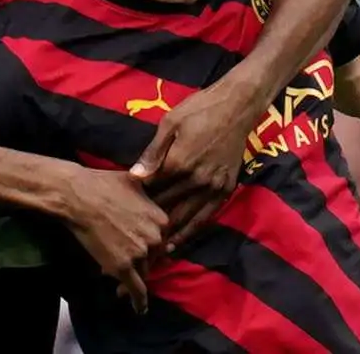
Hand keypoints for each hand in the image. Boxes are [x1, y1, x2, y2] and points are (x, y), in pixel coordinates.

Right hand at [59, 167, 166, 312]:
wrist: (77, 196)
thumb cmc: (102, 184)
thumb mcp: (135, 182)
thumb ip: (148, 192)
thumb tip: (151, 187)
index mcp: (161, 218)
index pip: (161, 239)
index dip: (147, 244)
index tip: (137, 246)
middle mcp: (155, 237)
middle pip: (153, 257)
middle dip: (140, 259)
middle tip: (122, 257)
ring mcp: (140, 253)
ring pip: (143, 272)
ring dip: (133, 276)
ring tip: (118, 277)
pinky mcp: (123, 267)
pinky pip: (137, 289)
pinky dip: (140, 301)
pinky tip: (140, 309)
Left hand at [131, 82, 254, 249]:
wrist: (236, 107)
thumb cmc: (198, 109)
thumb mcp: (170, 124)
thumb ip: (153, 153)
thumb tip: (134, 177)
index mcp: (178, 163)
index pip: (152, 190)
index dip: (137, 203)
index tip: (123, 215)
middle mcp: (196, 180)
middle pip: (167, 208)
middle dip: (149, 224)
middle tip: (132, 242)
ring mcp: (213, 187)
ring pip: (187, 218)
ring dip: (169, 235)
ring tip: (152, 252)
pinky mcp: (226, 189)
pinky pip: (207, 216)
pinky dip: (192, 231)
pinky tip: (179, 241)